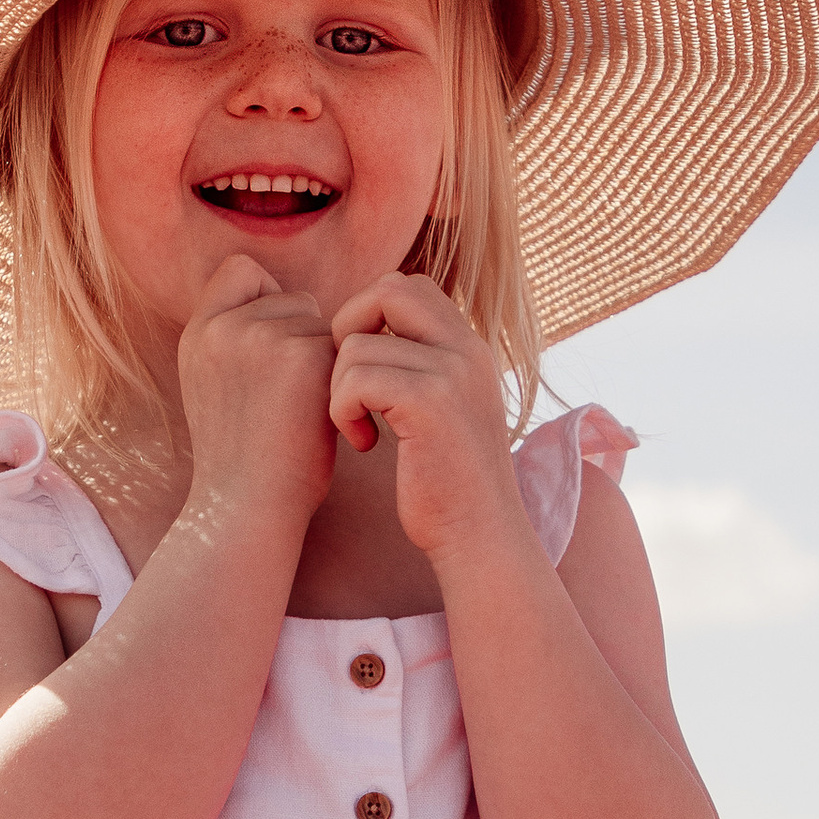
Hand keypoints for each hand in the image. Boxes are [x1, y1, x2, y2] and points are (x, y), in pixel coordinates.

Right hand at [176, 254, 337, 532]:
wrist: (247, 510)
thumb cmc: (243, 460)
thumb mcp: (216, 386)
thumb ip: (237, 339)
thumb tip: (292, 302)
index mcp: (198, 333)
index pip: (241, 270)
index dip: (267, 300)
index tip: (273, 354)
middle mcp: (223, 327)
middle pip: (293, 299)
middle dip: (302, 342)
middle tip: (288, 404)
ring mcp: (261, 337)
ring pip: (323, 324)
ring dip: (325, 364)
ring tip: (303, 416)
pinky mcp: (303, 355)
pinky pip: (344, 348)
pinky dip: (343, 384)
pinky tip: (328, 423)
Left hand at [328, 276, 528, 566]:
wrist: (479, 533)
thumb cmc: (448, 481)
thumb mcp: (442, 408)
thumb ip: (420, 365)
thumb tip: (366, 333)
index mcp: (469, 345)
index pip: (408, 285)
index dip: (368, 313)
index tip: (363, 367)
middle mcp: (466, 349)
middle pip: (387, 290)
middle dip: (348, 328)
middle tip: (349, 382)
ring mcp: (452, 372)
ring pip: (357, 345)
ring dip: (340, 389)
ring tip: (358, 428)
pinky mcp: (430, 403)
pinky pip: (356, 380)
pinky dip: (343, 411)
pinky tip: (363, 443)